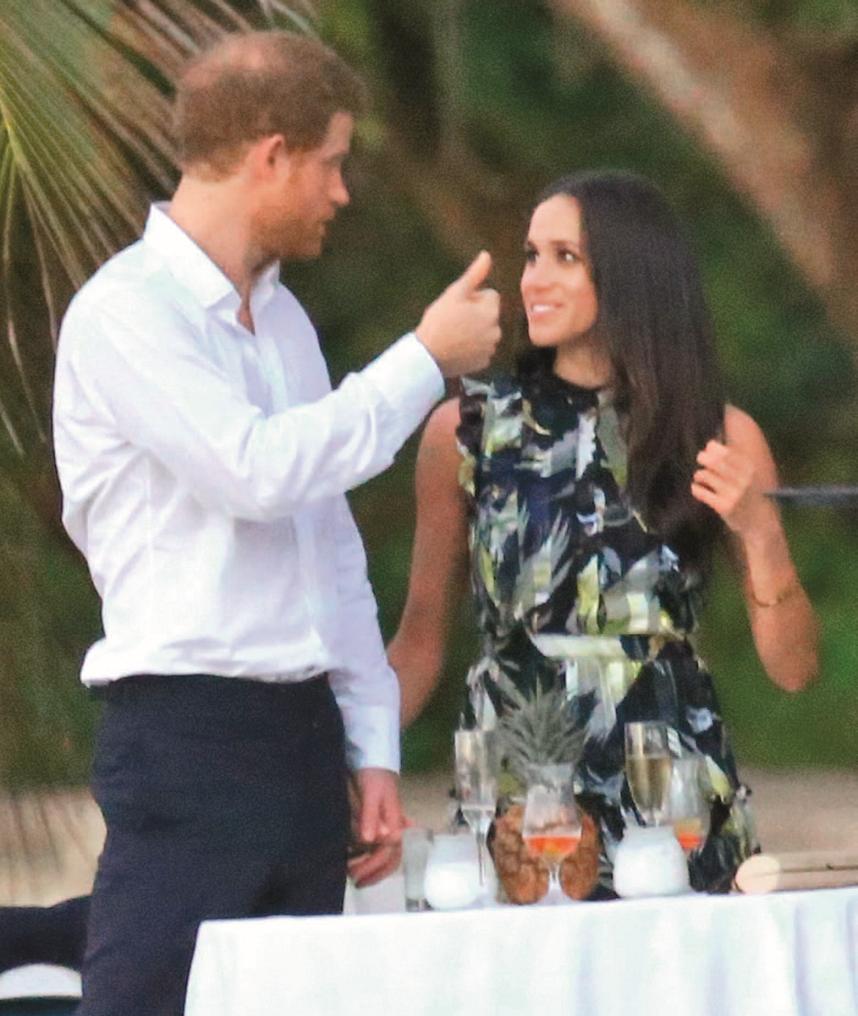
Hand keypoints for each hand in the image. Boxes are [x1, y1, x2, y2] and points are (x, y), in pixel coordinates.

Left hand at [347, 768, 404, 887]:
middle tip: (354, 880)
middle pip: (390, 859)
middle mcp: (395, 830)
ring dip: (370, 868)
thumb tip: (372, 840)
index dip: (373, 866)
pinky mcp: (378, 826)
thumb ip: (371, 816)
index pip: (389, 853)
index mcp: (397, 824)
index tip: (355, 873)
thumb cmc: (374, 776)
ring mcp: (387, 829)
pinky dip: (366, 858)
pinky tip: (352, 859)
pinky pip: (376, 848)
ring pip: (384, 856)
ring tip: (352, 873)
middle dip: (373, 873)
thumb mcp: (371, 793)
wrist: (372, 761)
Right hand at [415, 251, 501, 376]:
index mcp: (491, 312)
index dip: (473, 298)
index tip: (458, 306)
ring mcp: (490, 348)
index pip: (490, 296)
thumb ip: (475, 274)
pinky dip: (472, 348)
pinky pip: (481, 349)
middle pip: (488, 315)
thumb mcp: (455, 293)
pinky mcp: (483, 362)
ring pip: (485, 332)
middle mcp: (496, 331)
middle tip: (454, 320)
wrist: (428, 356)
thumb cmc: (439, 322)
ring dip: (475, 331)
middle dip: (476, 315)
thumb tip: (487, 255)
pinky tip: (457, 347)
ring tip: (454, 334)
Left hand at [691, 438, 774, 534]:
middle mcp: (742, 480)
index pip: (726, 453)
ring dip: (699, 474)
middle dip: (703, 457)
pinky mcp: (723, 507)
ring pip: (706, 475)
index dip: (713, 448)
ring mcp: (733, 494)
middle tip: (700, 459)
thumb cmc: (753, 496)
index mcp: (750, 470)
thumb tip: (710, 445)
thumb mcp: (751, 477)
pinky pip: (702, 493)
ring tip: (700, 477)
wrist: (762, 524)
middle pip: (714, 462)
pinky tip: (698, 489)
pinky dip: (696, 489)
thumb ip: (736, 463)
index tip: (708, 449)